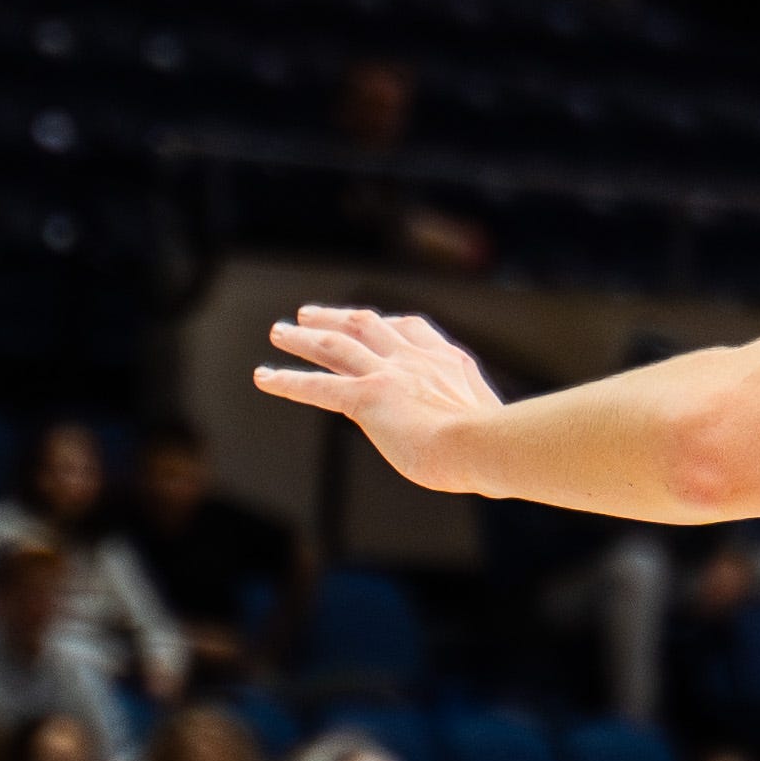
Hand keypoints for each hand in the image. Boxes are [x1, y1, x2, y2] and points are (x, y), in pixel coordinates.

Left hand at [255, 306, 507, 491]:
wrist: (486, 445)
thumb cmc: (495, 447)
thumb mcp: (489, 422)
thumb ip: (473, 421)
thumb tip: (482, 446)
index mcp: (447, 361)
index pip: (411, 328)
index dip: (387, 322)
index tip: (372, 319)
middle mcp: (414, 359)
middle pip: (366, 325)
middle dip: (335, 317)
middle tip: (309, 314)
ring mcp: (389, 375)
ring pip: (335, 347)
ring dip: (303, 339)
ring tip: (278, 333)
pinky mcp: (367, 399)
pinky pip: (318, 387)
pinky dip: (287, 381)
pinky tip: (264, 377)